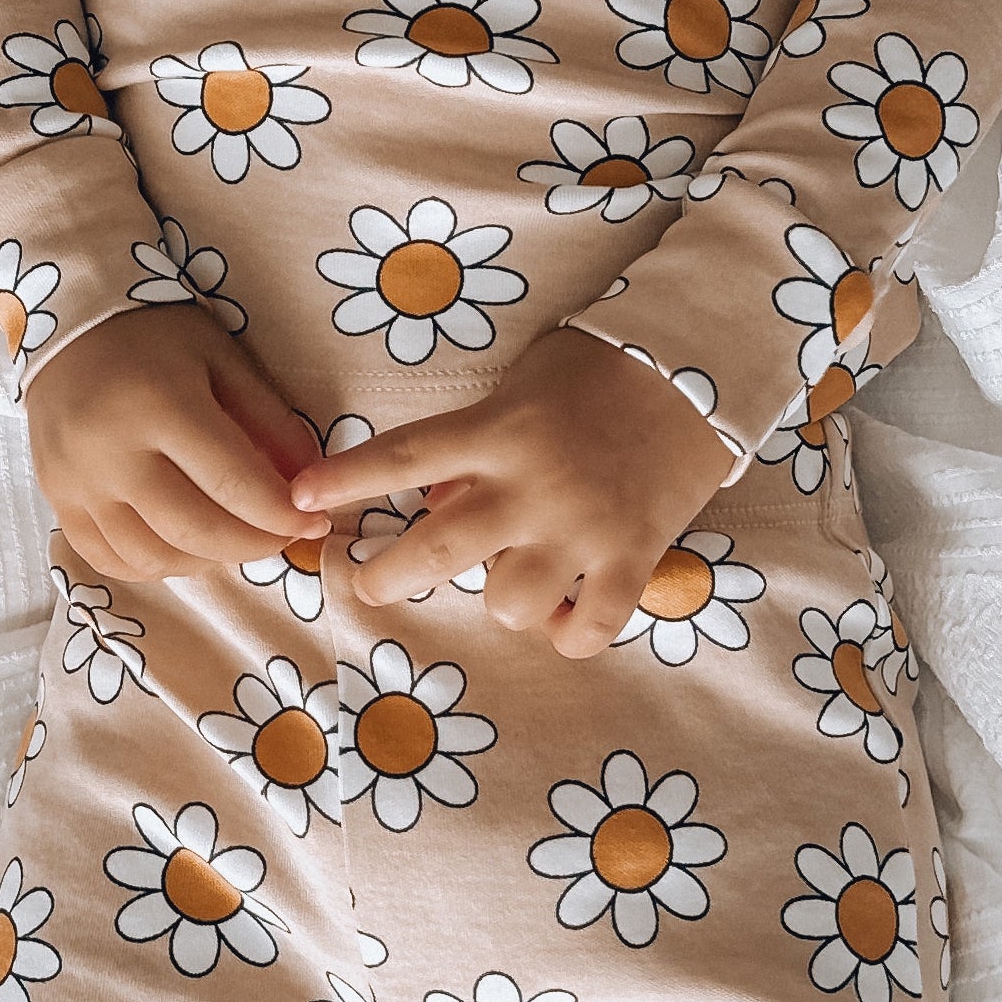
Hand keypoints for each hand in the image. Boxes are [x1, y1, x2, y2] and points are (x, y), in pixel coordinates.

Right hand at [27, 305, 313, 583]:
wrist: (68, 328)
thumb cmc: (156, 337)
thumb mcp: (222, 359)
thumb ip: (269, 420)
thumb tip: (311, 482)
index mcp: (161, 405)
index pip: (233, 483)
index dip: (280, 516)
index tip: (312, 523)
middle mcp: (112, 452)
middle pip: (195, 530)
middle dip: (253, 545)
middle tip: (281, 538)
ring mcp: (77, 483)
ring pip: (153, 556)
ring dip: (207, 561)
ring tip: (234, 539)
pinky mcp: (57, 500)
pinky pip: (111, 560)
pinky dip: (157, 566)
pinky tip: (185, 546)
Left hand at [286, 324, 733, 659]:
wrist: (703, 368)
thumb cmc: (602, 368)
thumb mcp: (525, 386)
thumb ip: (478, 443)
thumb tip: (436, 500)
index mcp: (499, 429)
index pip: (405, 455)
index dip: (348, 478)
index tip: (299, 498)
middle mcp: (533, 484)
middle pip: (440, 549)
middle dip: (391, 576)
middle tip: (370, 584)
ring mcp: (583, 526)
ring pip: (510, 602)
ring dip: (501, 599)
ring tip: (516, 578)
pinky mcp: (634, 555)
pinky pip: (590, 626)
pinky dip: (571, 633)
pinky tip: (567, 620)